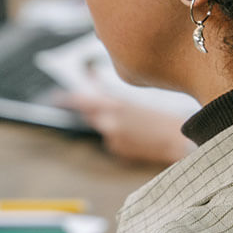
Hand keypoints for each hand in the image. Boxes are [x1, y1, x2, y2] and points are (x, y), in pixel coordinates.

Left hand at [64, 93, 193, 164]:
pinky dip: (121, 139)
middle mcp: (108, 121)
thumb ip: (111, 97)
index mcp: (114, 104)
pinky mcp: (117, 150)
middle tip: (109, 110)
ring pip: (104, 128)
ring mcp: (112, 137)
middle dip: (93, 111)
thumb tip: (91, 82)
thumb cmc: (160, 117)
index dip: (67, 99)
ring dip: (113, 126)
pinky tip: (138, 138)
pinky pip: (113, 142)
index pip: (82, 100)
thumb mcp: (134, 102)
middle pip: (90, 115)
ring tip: (138, 126)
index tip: (55, 98)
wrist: (177, 139)